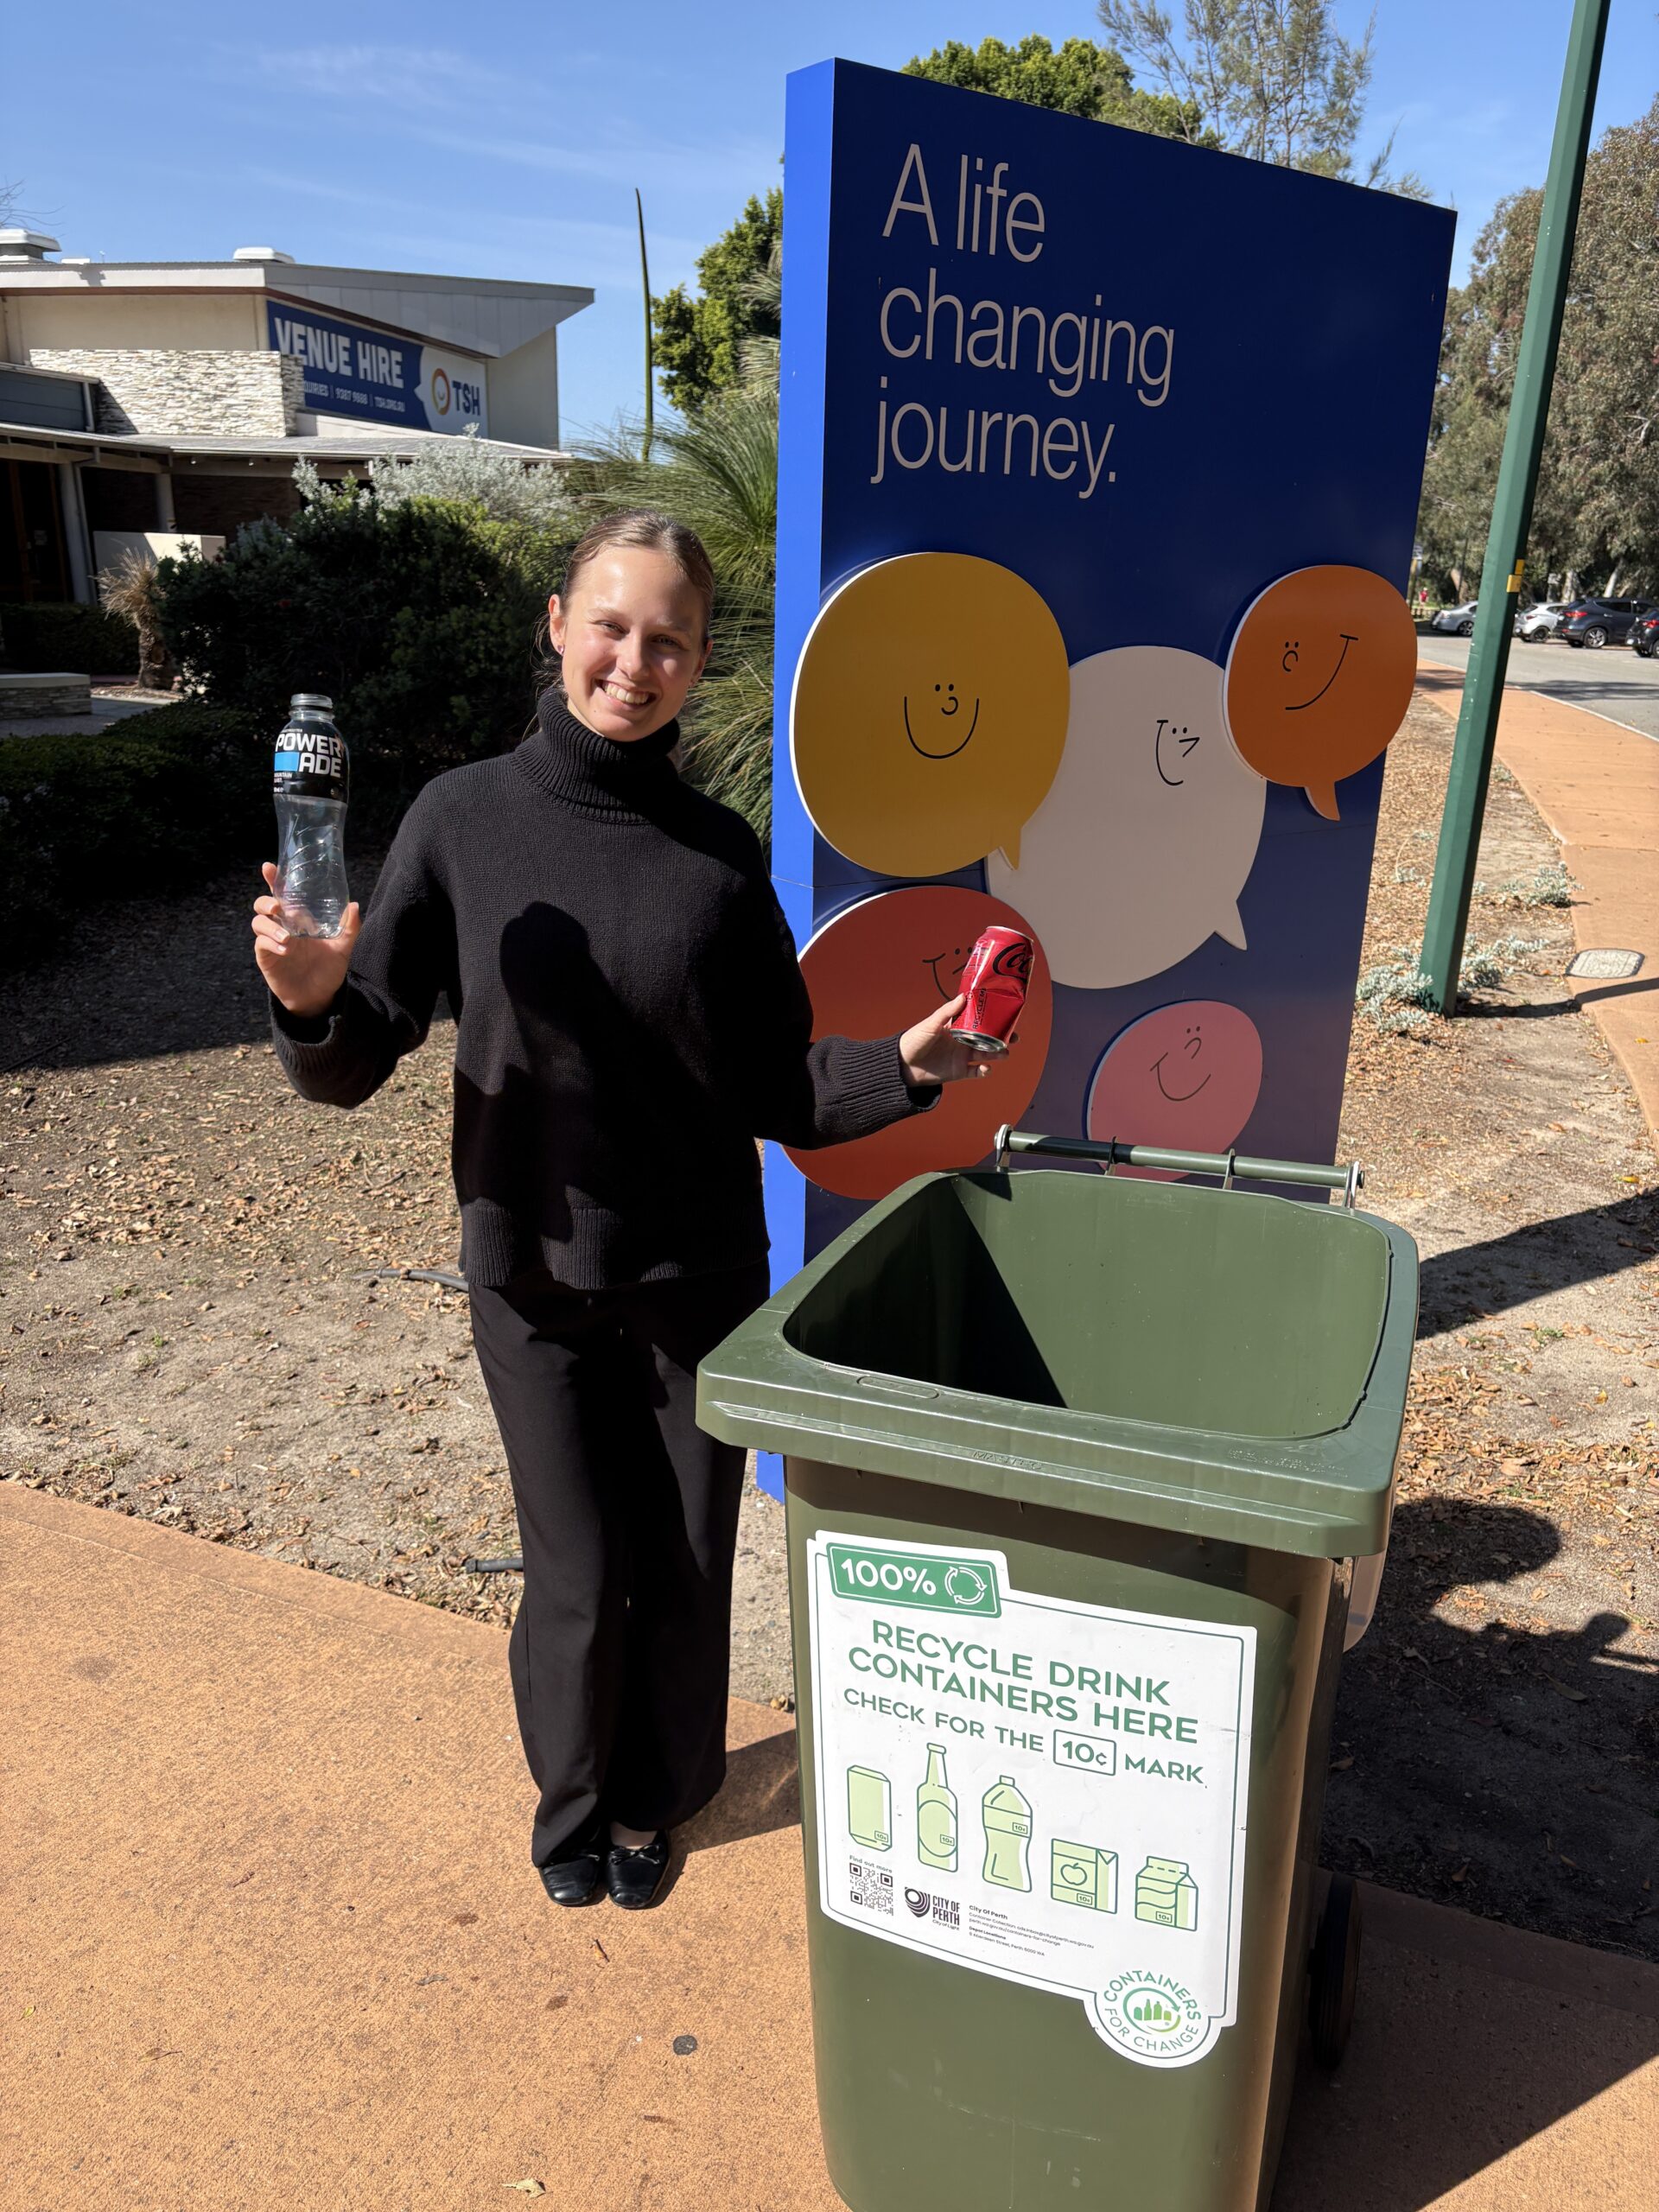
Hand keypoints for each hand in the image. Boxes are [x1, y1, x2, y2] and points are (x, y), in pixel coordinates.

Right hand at [252, 861, 359, 1017]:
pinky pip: (261, 944)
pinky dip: (271, 944)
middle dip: (266, 901)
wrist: (319, 996)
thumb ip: (350, 927)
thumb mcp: (343, 947)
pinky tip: (285, 950)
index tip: (268, 867)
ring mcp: (272, 940)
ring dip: (270, 927)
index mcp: (298, 918)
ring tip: (288, 938)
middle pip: (262, 904)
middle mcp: (282, 926)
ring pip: (258, 922)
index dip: (272, 879)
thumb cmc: (328, 969)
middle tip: (278, 908)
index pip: (282, 894)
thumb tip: (354, 905)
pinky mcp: (266, 957)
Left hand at [899, 996, 1008, 1086]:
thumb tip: (964, 997)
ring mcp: (963, 1056)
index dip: (993, 1017)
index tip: (1007, 1014)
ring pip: (987, 1054)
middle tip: (1013, 1036)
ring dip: (997, 1053)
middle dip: (1002, 1037)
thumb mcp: (931, 1023)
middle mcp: (963, 1040)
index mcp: (958, 1026)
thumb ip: (947, 1012)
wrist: (903, 1065)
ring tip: (1004, 1052)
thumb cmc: (914, 1039)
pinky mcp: (960, 1071)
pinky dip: (985, 1071)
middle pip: (988, 1037)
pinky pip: (977, 1072)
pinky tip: (987, 1068)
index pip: (980, 1020)